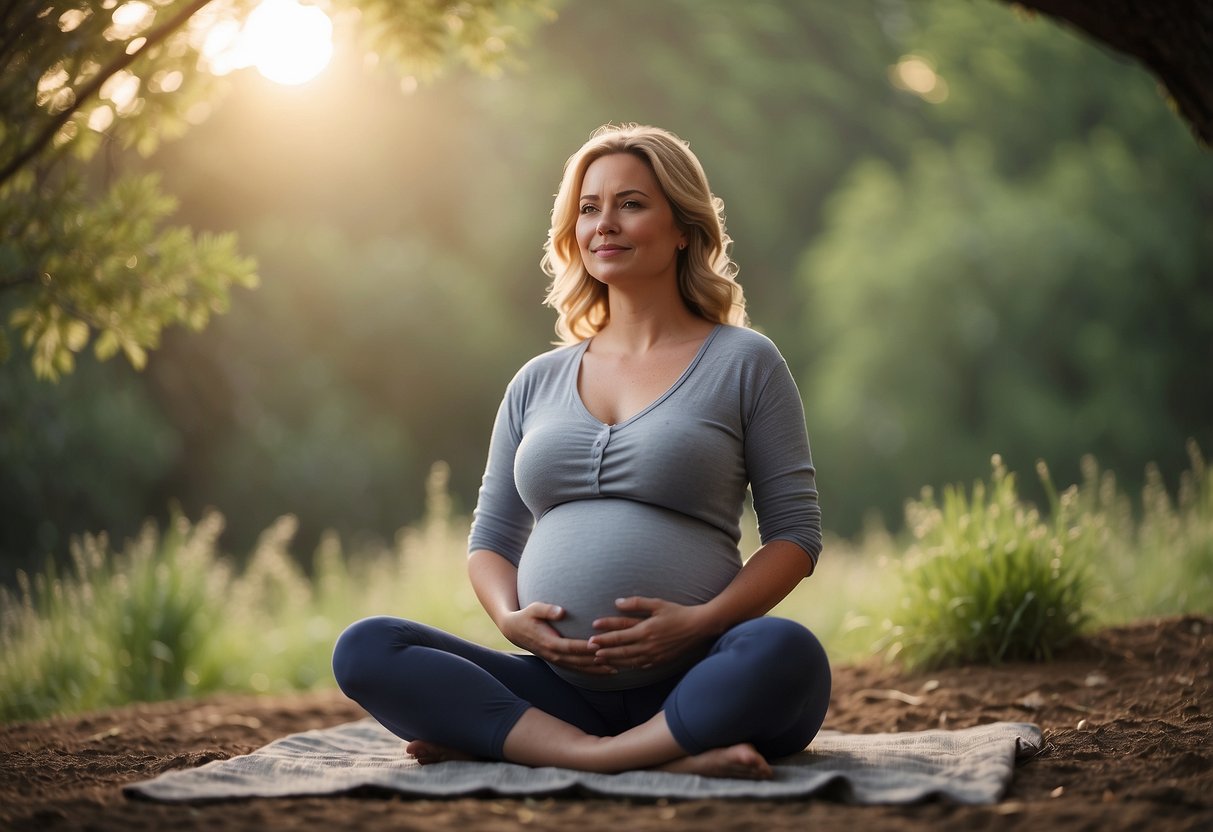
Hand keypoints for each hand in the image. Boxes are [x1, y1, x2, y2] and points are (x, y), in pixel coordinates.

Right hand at [499, 602, 613, 674]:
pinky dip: (591, 671)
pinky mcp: (559, 661)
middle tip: (616, 659)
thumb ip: (547, 610)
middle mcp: (554, 655)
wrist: (515, 631)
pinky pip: (577, 669)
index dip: (585, 646)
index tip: (599, 644)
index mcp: (549, 643)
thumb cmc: (527, 616)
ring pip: (580, 668)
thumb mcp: (534, 608)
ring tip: (616, 670)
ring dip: (597, 670)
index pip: (571, 646)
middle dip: (597, 661)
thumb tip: (560, 611)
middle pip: (579, 660)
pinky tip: (605, 672)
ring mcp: (557, 660)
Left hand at [588, 597, 714, 669]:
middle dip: (603, 651)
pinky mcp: (660, 661)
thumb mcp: (657, 604)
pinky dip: (628, 666)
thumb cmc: (678, 613)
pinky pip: (640, 666)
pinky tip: (620, 665)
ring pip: (628, 661)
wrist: (699, 628)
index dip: (604, 637)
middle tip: (589, 652)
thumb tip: (616, 603)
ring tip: (599, 660)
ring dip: (612, 661)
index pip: (619, 635)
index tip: (591, 637)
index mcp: (646, 630)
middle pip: (620, 651)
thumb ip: (636, 603)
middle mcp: (648, 645)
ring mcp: (654, 655)